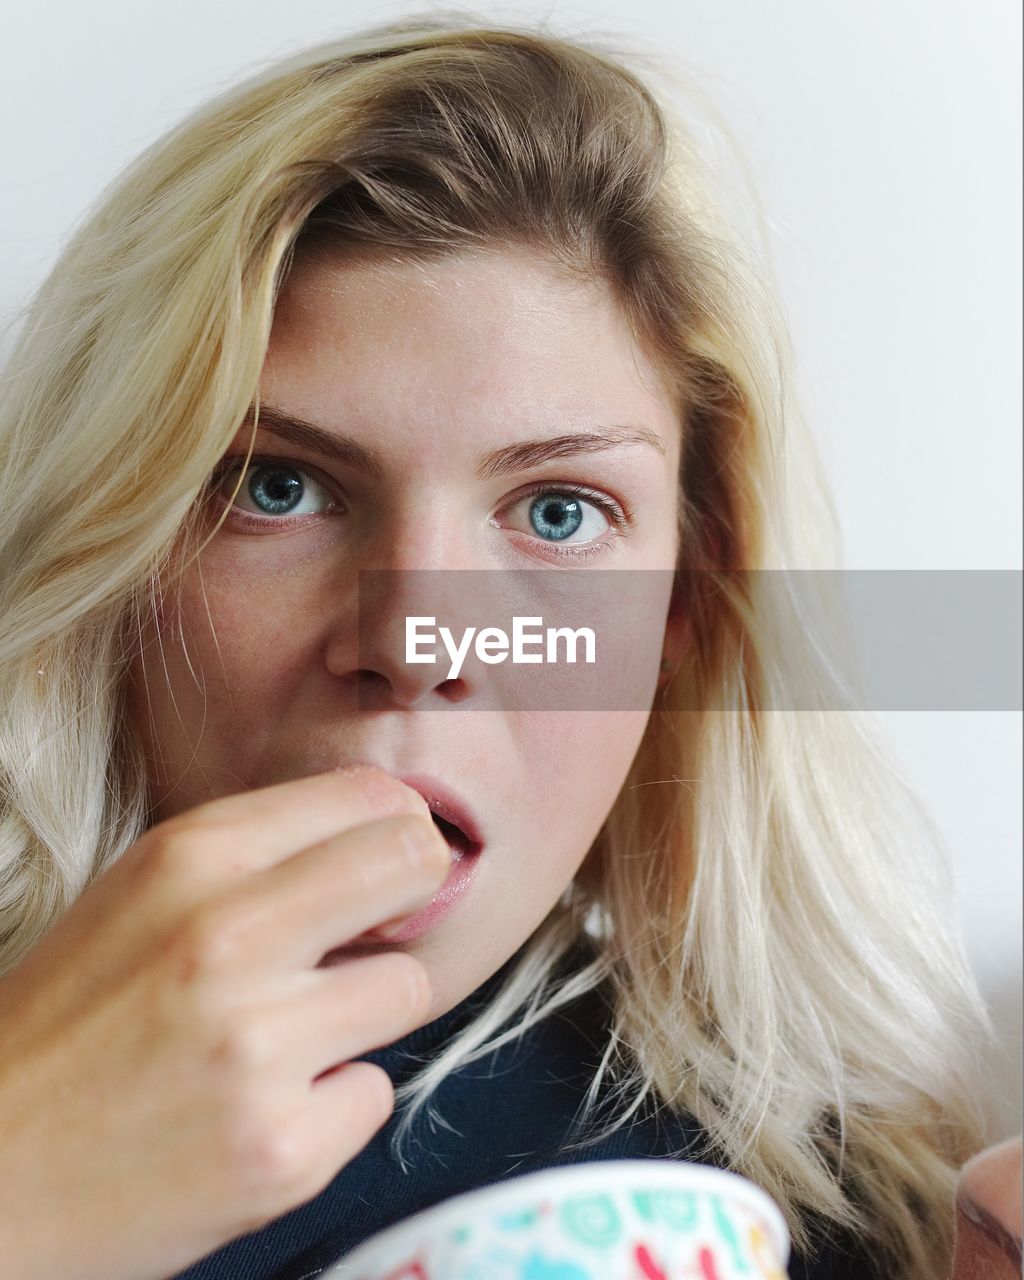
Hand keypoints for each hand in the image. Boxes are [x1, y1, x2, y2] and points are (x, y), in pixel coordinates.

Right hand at [0, 765, 450, 1279]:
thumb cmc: (73, 1023)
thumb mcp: (144, 893)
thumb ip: (258, 856)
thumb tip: (387, 835)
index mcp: (191, 859)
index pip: (370, 795)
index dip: (394, 827)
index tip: (384, 860)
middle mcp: (228, 937)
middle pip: (413, 864)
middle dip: (412, 892)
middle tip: (374, 929)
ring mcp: (258, 1047)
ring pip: (409, 986)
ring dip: (361, 1013)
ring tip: (287, 1037)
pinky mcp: (281, 1150)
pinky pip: (375, 1093)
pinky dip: (331, 1105)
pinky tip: (264, 1108)